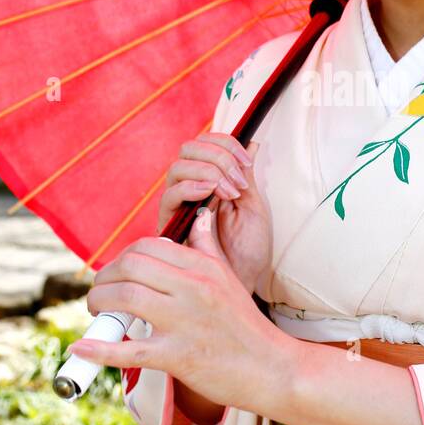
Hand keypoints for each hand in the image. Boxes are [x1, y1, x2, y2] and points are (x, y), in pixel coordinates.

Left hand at [66, 233, 289, 414]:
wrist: (272, 367)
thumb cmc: (247, 326)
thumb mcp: (229, 279)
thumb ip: (208, 247)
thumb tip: (198, 217)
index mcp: (203, 268)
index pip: (149, 246)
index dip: (124, 257)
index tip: (118, 273)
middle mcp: (193, 289)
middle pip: (131, 267)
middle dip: (105, 278)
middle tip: (100, 293)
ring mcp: (185, 322)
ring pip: (126, 299)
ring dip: (100, 305)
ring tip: (96, 313)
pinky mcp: (179, 356)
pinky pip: (131, 351)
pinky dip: (101, 349)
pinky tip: (82, 347)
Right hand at [158, 132, 271, 294]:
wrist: (242, 282)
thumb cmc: (248, 250)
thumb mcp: (253, 205)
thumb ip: (247, 175)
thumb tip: (252, 142)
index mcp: (212, 180)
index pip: (207, 144)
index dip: (225, 143)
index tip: (247, 159)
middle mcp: (191, 188)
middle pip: (189, 149)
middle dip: (217, 156)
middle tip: (239, 180)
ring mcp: (179, 205)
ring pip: (178, 167)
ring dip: (208, 172)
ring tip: (229, 192)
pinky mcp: (170, 224)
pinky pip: (170, 195)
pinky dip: (191, 187)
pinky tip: (210, 196)